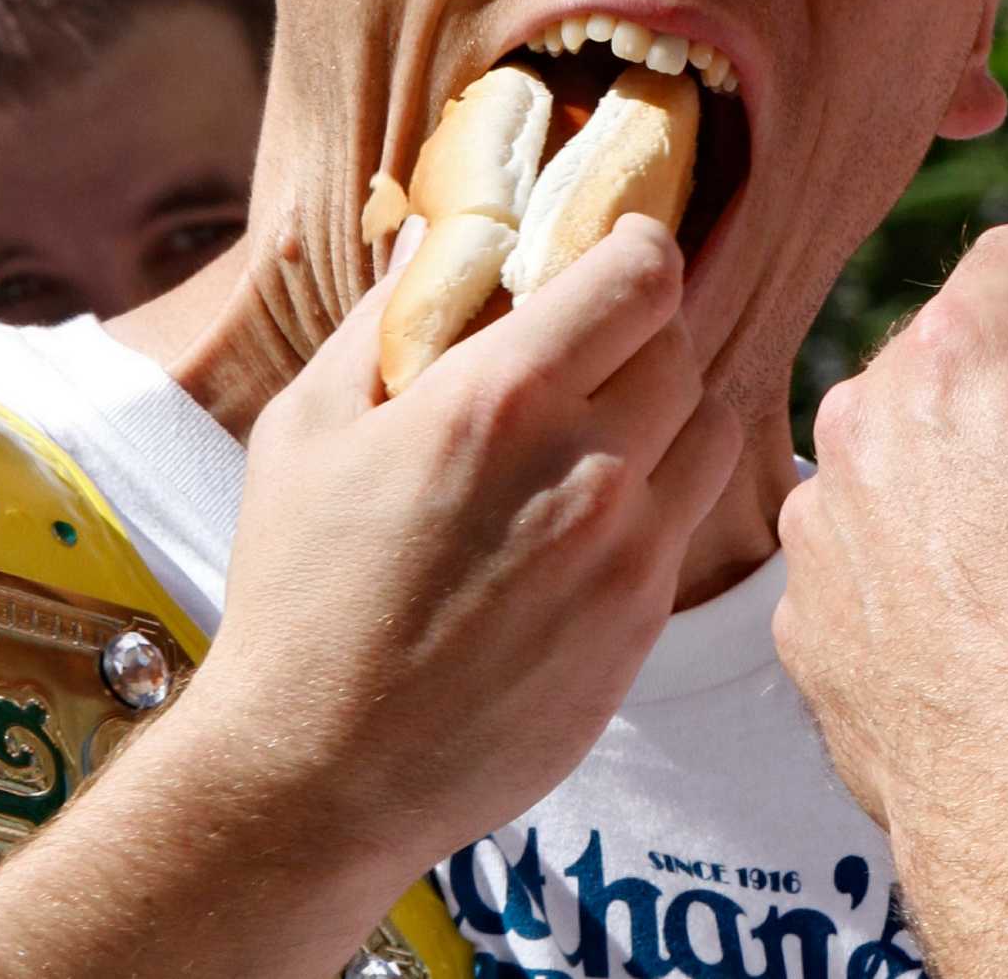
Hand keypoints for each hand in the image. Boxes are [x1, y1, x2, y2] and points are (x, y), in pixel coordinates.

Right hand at [198, 212, 738, 889]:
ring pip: (708, 428)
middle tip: (592, 340)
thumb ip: (383, 319)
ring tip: (603, 424)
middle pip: (681, 345)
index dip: (635, 245)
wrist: (321, 769)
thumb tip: (431, 238)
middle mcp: (587, 467)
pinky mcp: (641, 624)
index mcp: (502, 400)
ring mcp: (627, 552)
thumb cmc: (299, 591)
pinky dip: (658, 493)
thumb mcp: (307, 429)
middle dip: (641, 326)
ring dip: (668, 406)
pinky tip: (589, 513)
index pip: (640, 275)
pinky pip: (687, 519)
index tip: (611, 248)